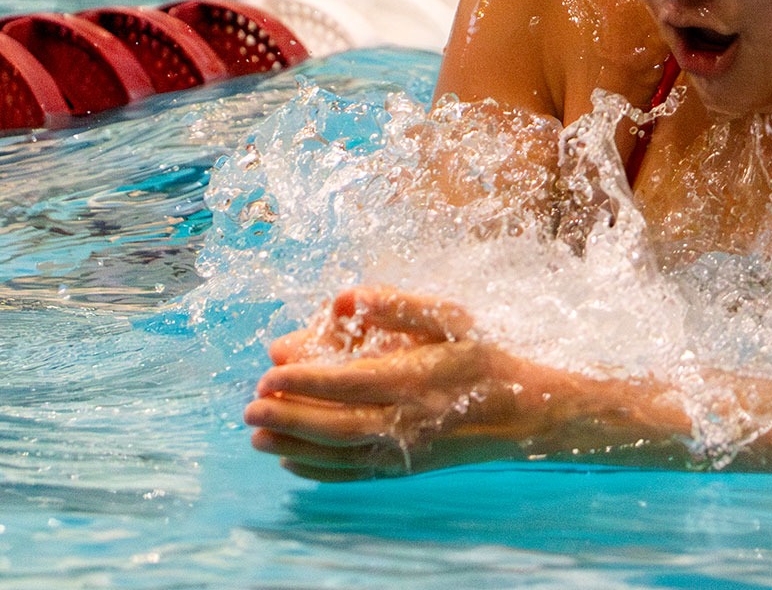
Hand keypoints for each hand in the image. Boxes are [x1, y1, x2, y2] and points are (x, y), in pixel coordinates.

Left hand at [243, 286, 566, 480]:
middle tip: (248, 409)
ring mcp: (406, 449)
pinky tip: (291, 461)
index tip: (270, 372)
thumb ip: (402, 305)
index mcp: (417, 377)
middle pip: (337, 423)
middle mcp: (409, 418)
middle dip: (288, 417)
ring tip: (256, 437)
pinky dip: (320, 471)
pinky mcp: (406, 468)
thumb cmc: (483, 357)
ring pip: (341, 452)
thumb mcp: (452, 319)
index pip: (349, 381)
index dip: (306, 378)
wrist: (522, 411)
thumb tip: (351, 297)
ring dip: (294, 446)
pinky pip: (356, 473)